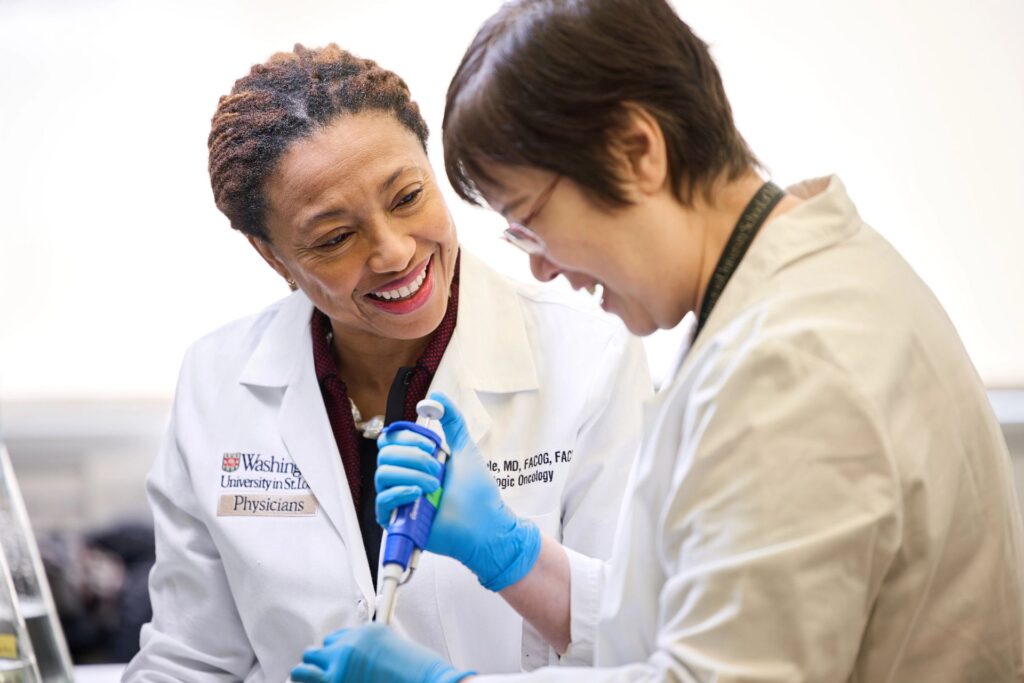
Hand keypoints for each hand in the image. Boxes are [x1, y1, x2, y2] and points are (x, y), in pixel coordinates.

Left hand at [290, 624, 470, 682]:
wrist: (428, 682)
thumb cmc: (417, 674)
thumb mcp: (394, 651)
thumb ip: (371, 653)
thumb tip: (358, 665)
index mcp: (365, 633)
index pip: (335, 639)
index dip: (335, 653)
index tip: (338, 662)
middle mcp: (348, 646)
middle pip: (317, 651)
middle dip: (320, 664)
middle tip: (325, 676)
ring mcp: (339, 666)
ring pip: (302, 667)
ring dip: (305, 675)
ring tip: (310, 682)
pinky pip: (304, 678)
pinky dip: (306, 682)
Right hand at [376, 392, 541, 590]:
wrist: (486, 525)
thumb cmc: (477, 492)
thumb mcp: (465, 448)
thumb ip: (452, 421)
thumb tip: (437, 398)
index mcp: (416, 461)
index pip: (392, 439)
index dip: (407, 437)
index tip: (431, 445)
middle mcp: (405, 478)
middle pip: (385, 454)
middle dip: (413, 457)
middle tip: (436, 467)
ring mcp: (400, 499)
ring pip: (382, 474)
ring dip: (411, 474)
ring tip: (434, 485)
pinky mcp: (398, 521)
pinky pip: (382, 501)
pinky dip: (399, 492)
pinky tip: (418, 493)